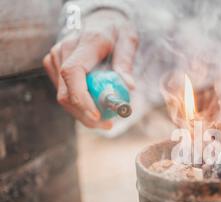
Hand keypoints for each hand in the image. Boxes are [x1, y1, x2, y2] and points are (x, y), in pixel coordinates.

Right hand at [43, 10, 137, 128]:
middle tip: (108, 125)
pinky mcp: (53, 66)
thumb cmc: (116, 31)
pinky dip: (79, 104)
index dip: (82, 98)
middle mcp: (64, 50)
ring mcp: (55, 58)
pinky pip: (64, 92)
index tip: (98, 115)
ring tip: (106, 120)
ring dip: (82, 113)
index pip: (73, 73)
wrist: (100, 20)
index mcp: (84, 43)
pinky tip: (95, 108)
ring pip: (63, 96)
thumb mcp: (128, 41)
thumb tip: (129, 87)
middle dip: (85, 114)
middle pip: (66, 92)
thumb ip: (126, 63)